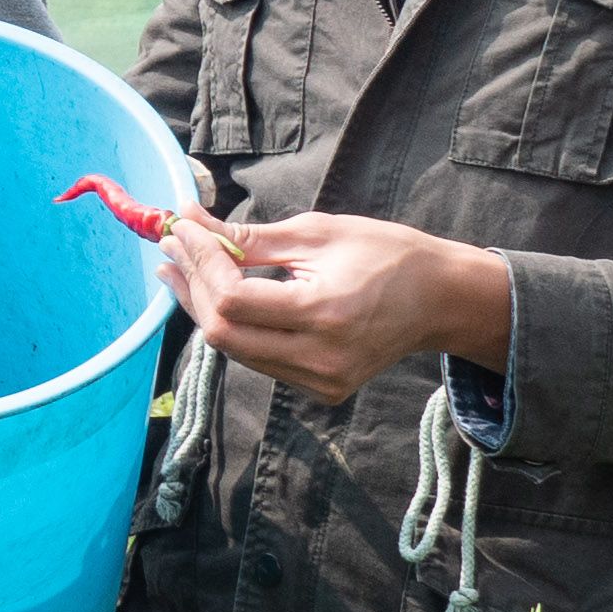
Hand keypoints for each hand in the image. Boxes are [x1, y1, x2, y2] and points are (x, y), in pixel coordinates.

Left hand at [160, 210, 514, 408]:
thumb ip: (248, 239)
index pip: (234, 300)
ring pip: (235, 351)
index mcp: (324, 314)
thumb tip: (189, 223)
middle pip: (224, 334)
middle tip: (171, 247)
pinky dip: (234, 327)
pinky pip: (258, 360)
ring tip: (183, 266)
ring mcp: (321, 381)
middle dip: (191, 287)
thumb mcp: (317, 234)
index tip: (181, 228)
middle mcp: (321, 359)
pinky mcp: (321, 389)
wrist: (441, 300)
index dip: (200, 263)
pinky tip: (218, 295)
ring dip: (204, 307)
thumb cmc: (386, 255)